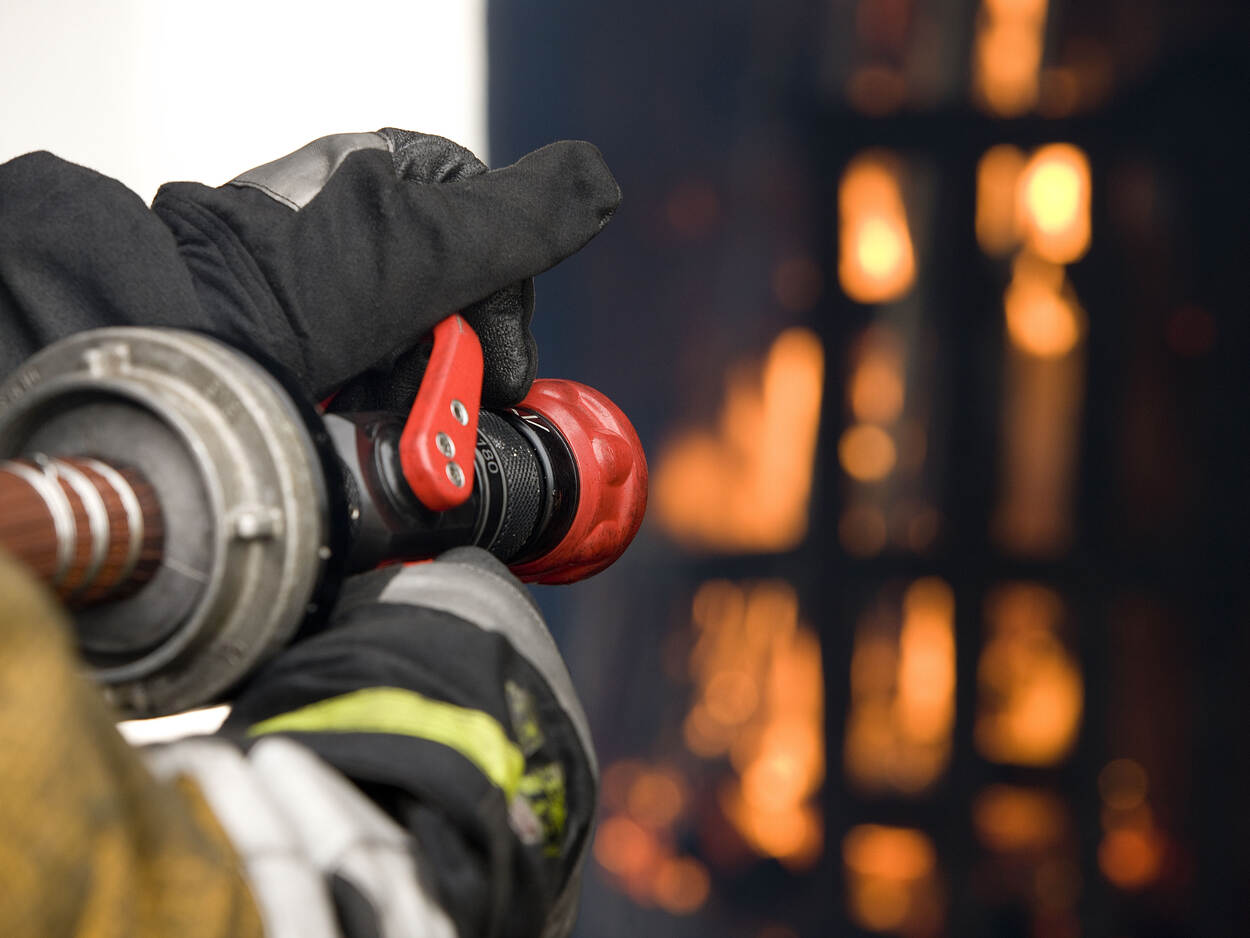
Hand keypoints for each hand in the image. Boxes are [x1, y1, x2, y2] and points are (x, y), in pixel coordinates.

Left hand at [152, 129, 620, 407]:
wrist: (183, 352)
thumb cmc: (290, 286)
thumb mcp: (430, 244)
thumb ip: (525, 216)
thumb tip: (599, 181)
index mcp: (386, 177)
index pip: (491, 237)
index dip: (506, 311)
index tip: (504, 370)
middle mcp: (356, 225)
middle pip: (455, 304)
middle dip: (455, 363)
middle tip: (447, 403)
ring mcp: (325, 284)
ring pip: (412, 349)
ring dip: (418, 395)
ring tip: (395, 422)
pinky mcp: (301, 338)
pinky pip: (367, 378)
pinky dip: (376, 409)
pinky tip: (364, 424)